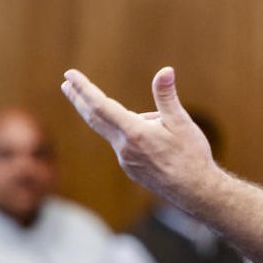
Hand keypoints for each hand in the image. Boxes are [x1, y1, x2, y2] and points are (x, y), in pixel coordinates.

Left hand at [60, 67, 215, 200]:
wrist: (195, 191)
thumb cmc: (191, 155)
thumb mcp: (182, 122)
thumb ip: (167, 96)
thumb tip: (165, 70)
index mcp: (134, 133)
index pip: (100, 106)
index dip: (84, 89)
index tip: (70, 76)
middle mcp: (124, 147)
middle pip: (94, 118)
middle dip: (79, 99)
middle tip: (66, 84)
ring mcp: (125, 160)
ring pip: (117, 130)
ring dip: (128, 121)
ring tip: (162, 124)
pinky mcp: (131, 168)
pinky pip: (124, 143)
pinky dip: (133, 132)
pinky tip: (158, 138)